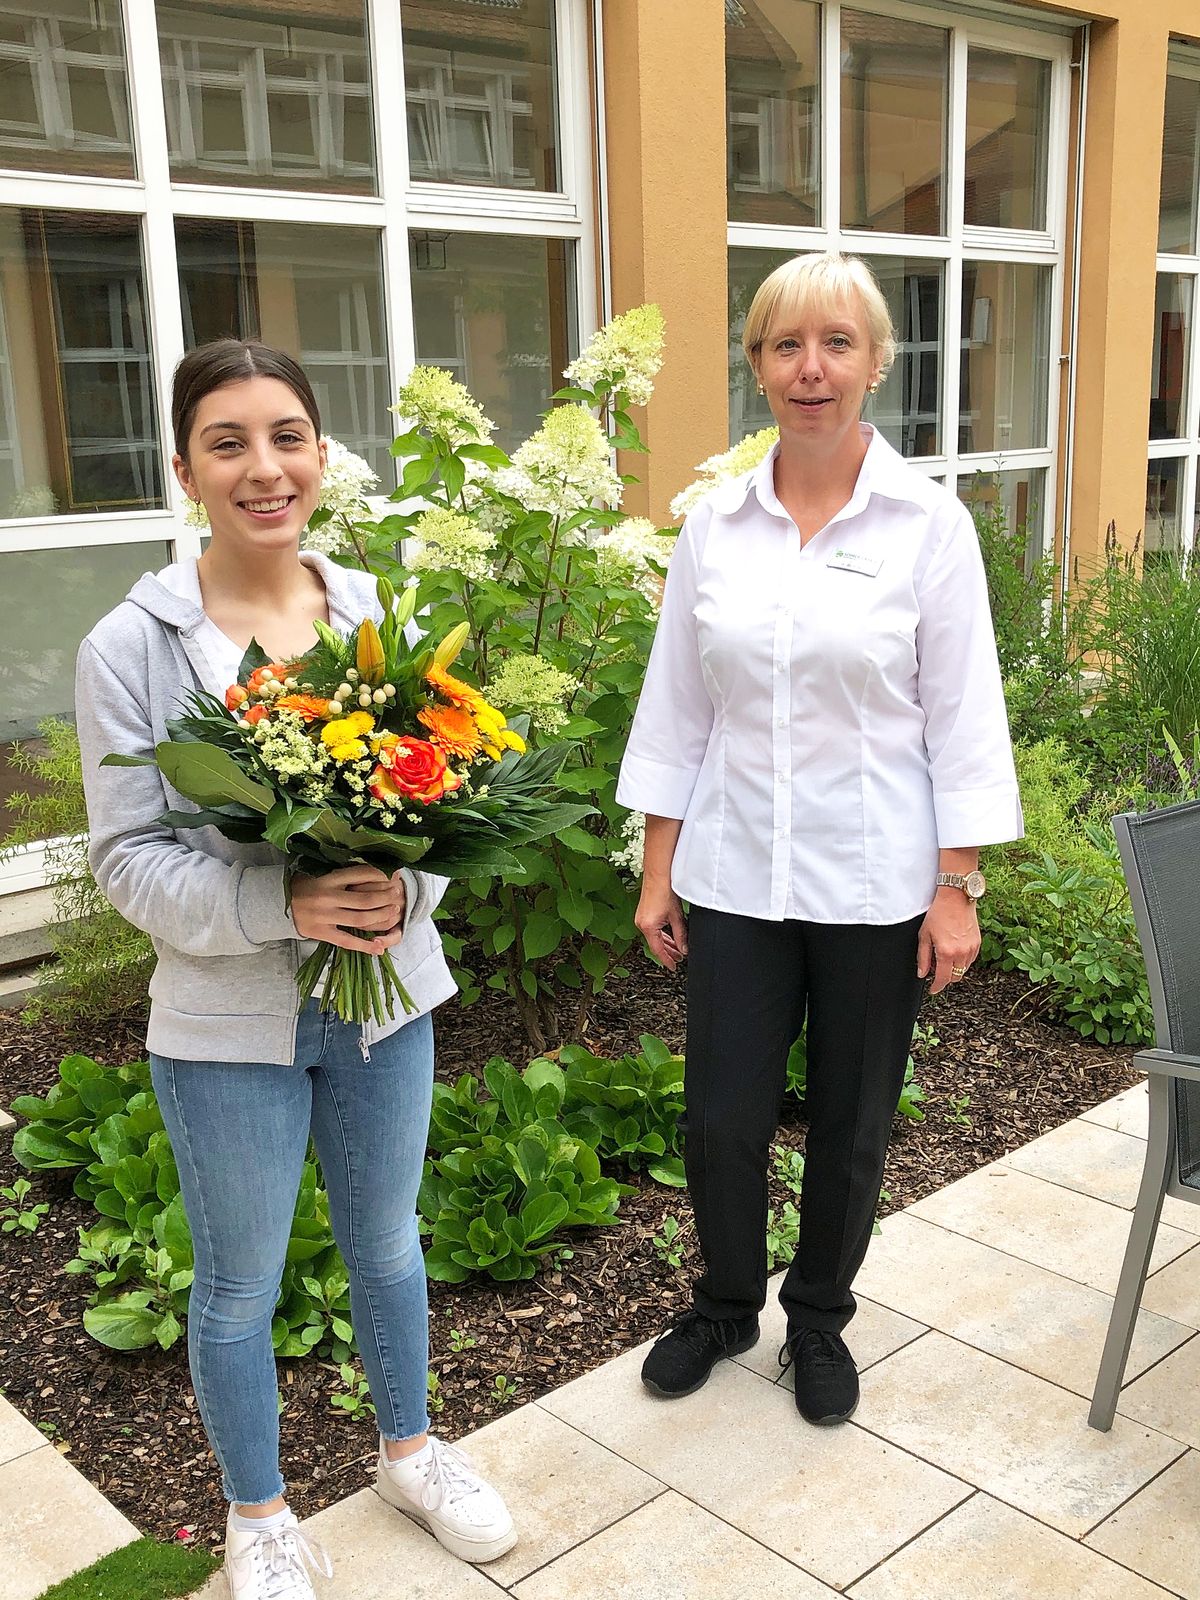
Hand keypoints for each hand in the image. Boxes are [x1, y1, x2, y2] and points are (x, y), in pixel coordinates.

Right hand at [291, 866, 406, 953]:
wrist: (276, 903)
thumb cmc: (303, 885)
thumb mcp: (319, 872)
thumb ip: (342, 873)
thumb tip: (373, 868)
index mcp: (327, 878)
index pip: (361, 874)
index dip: (381, 874)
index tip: (393, 875)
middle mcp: (327, 897)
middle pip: (366, 899)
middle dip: (386, 897)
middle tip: (397, 895)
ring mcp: (324, 917)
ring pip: (361, 920)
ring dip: (382, 917)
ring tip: (394, 912)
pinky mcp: (321, 933)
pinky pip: (347, 941)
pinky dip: (365, 946)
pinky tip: (379, 948)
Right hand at [634, 881, 688, 971]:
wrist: (658, 874)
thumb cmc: (665, 890)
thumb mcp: (677, 916)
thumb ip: (681, 935)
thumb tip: (684, 948)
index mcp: (648, 927)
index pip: (658, 950)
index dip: (667, 960)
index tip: (673, 967)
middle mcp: (641, 924)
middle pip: (655, 945)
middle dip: (668, 953)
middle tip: (678, 959)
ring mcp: (641, 919)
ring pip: (654, 937)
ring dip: (666, 944)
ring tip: (677, 950)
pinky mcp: (643, 914)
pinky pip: (653, 930)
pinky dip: (662, 935)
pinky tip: (670, 937)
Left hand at [917, 888, 979, 993]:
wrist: (956, 898)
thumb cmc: (938, 914)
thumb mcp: (924, 935)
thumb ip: (923, 957)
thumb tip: (922, 974)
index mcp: (946, 953)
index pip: (943, 979)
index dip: (936, 987)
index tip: (933, 990)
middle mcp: (961, 953)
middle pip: (955, 977)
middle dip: (945, 977)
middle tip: (935, 968)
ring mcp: (972, 949)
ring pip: (963, 969)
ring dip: (954, 969)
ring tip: (944, 956)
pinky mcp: (978, 943)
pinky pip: (970, 960)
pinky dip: (962, 960)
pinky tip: (954, 950)